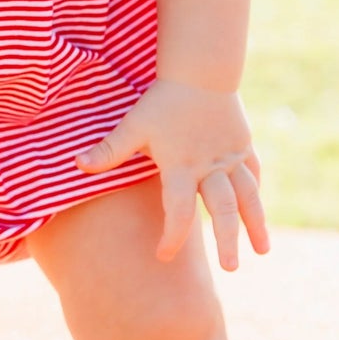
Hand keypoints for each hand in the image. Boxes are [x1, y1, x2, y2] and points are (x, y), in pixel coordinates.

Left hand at [76, 81, 269, 271]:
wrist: (200, 70)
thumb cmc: (163, 100)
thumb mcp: (133, 126)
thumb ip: (109, 150)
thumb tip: (76, 164)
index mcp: (181, 167)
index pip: (178, 212)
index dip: (171, 237)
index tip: (163, 255)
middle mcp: (210, 167)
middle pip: (223, 210)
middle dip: (227, 241)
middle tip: (231, 269)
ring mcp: (230, 157)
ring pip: (247, 196)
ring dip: (256, 223)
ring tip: (262, 251)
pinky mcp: (242, 145)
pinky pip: (252, 173)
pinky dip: (255, 191)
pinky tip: (258, 209)